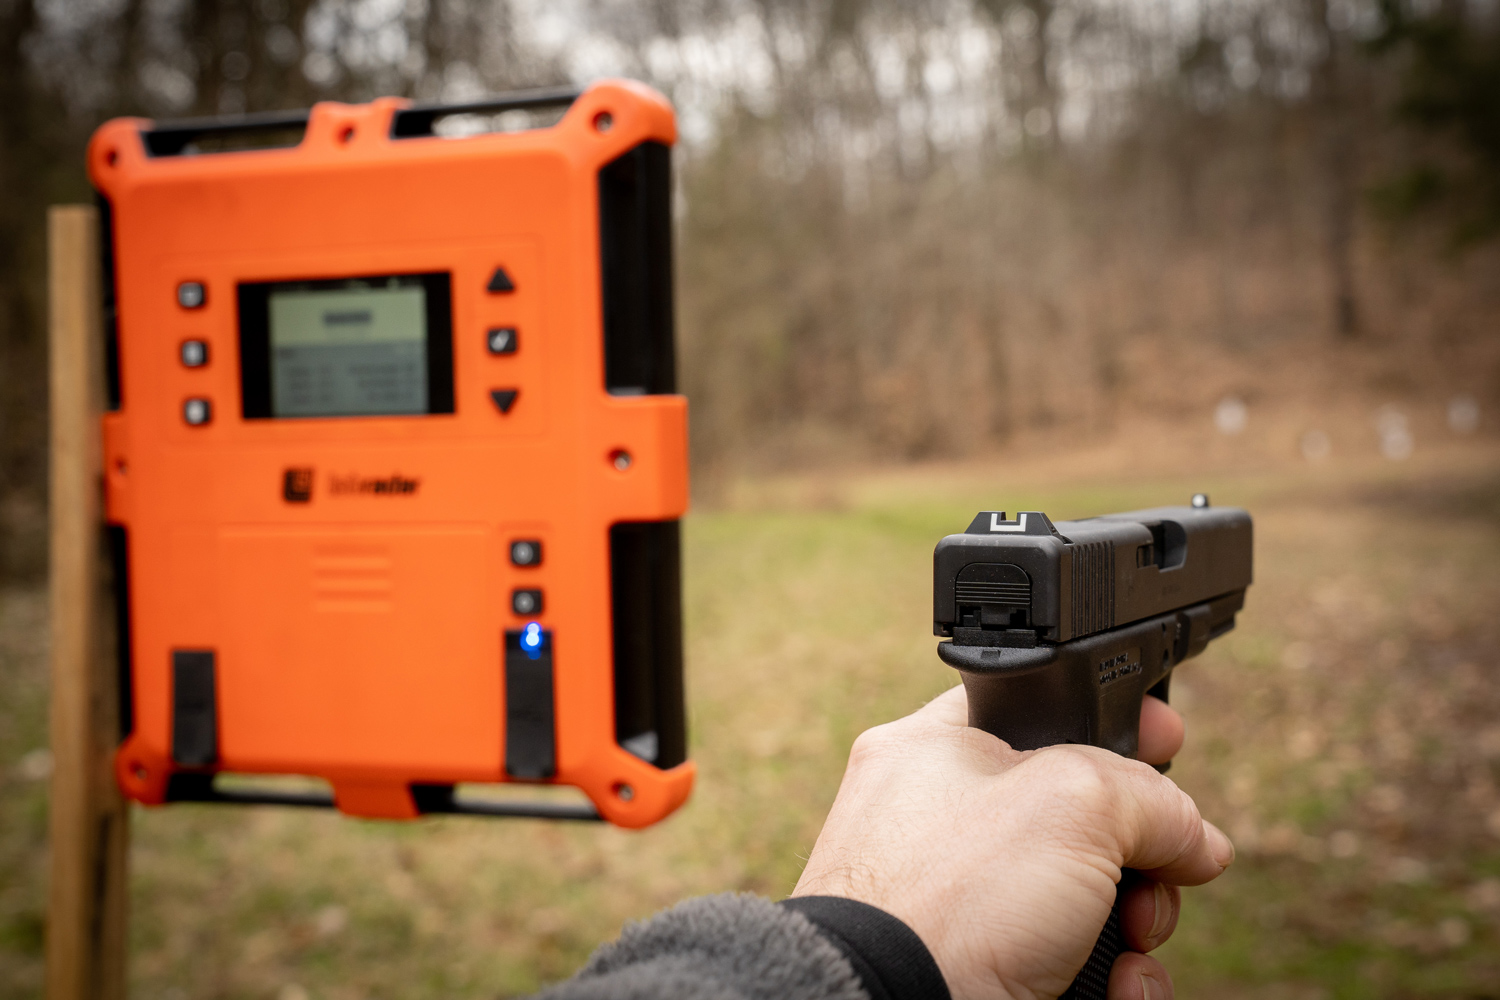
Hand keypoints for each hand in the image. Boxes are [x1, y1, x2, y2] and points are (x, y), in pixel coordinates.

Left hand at [791, 686, 1232, 999]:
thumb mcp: (1074, 802)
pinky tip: (1117, 989)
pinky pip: (1068, 963)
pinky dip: (1109, 980)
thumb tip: (1196, 841)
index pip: (1040, 707)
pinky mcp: (977, 968)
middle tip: (1152, 874)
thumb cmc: (951, 896)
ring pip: (1085, 899)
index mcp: (937, 749)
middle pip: (1081, 816)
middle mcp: (943, 821)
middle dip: (1141, 853)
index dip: (1113, 719)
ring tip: (1132, 946)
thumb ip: (1150, 796)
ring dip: (1136, 926)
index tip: (1169, 738)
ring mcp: (959, 903)